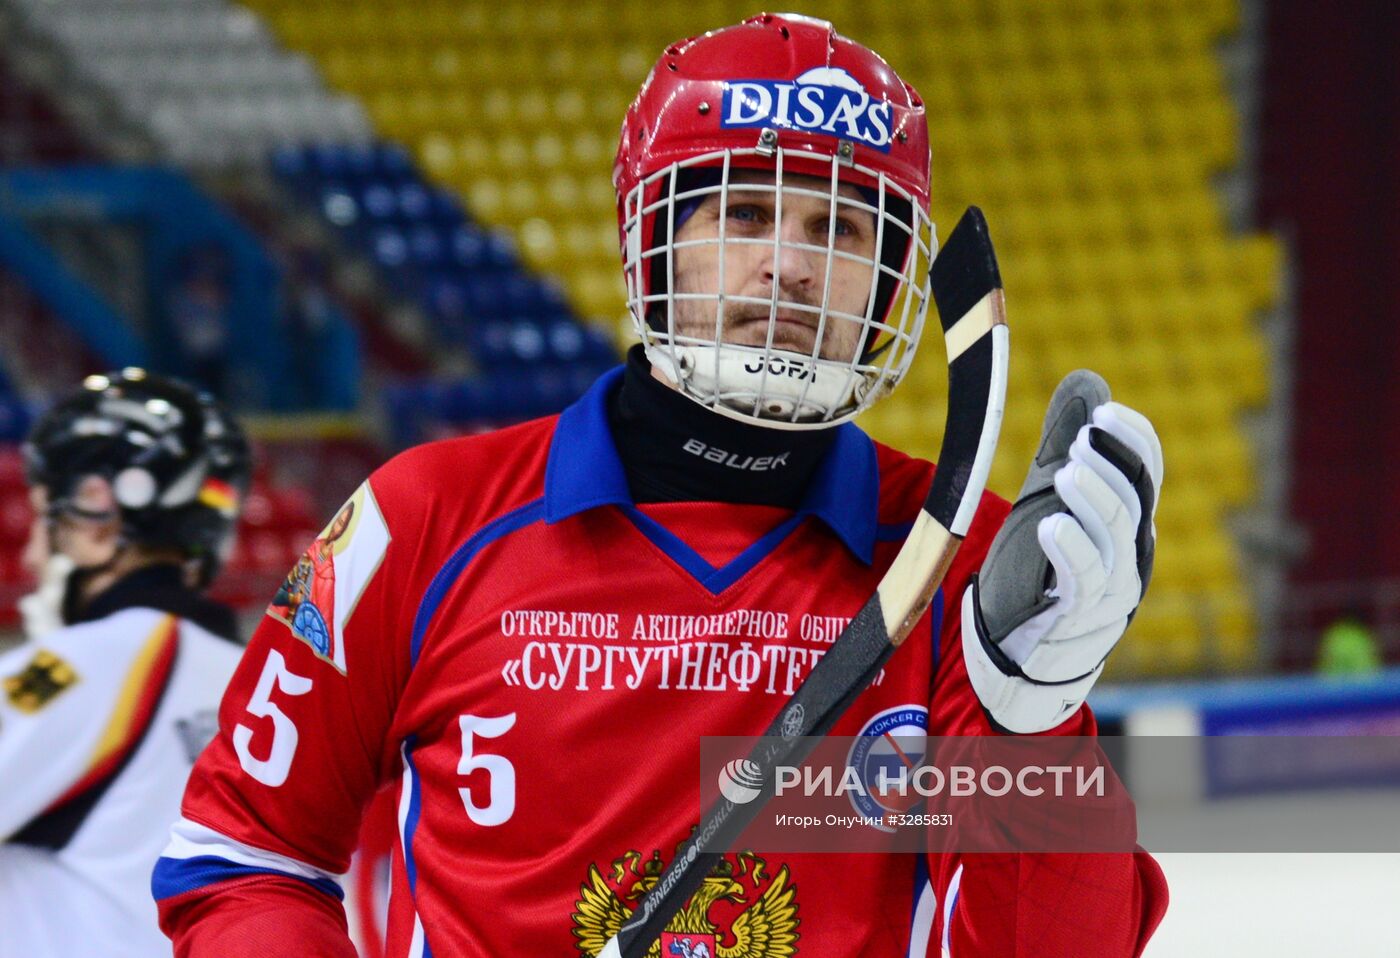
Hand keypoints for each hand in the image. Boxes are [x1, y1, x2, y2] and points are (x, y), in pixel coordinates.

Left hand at [962, 370, 1161, 732]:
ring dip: (1095, 502)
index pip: (1149, 475)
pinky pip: (1085, 582)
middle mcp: (1132, 556)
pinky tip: (1050, 526)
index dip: (1135, 441)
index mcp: (1131, 524)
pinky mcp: (1079, 618)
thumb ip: (1068, 445)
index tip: (1107, 412)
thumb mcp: (1054, 499)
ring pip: (1117, 540)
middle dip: (1112, 466)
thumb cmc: (1044, 569)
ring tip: (1065, 473)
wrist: (1025, 650)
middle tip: (1081, 438)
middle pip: (1136, 502)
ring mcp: (1111, 591)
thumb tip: (1088, 381)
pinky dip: (1072, 550)